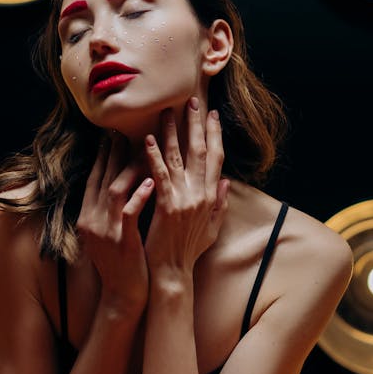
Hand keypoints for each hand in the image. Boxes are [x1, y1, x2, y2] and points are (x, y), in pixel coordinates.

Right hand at [76, 132, 152, 313]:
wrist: (123, 296)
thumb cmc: (123, 262)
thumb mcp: (108, 233)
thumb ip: (111, 209)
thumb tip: (119, 183)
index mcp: (88, 217)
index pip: (94, 179)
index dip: (103, 156)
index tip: (112, 135)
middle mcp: (92, 221)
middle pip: (102, 178)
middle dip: (113, 153)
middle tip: (126, 130)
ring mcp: (105, 232)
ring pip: (114, 190)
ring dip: (128, 167)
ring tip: (143, 148)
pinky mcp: (122, 241)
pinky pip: (128, 213)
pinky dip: (138, 195)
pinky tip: (151, 181)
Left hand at [143, 99, 229, 275]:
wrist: (173, 273)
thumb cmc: (189, 251)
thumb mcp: (212, 228)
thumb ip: (220, 204)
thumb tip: (227, 181)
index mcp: (211, 197)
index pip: (216, 158)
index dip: (215, 135)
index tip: (213, 115)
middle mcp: (202, 195)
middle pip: (200, 152)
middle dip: (196, 124)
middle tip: (192, 100)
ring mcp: (185, 200)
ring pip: (179, 158)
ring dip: (172, 133)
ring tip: (166, 112)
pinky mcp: (167, 206)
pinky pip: (160, 175)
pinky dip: (153, 156)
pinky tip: (146, 140)